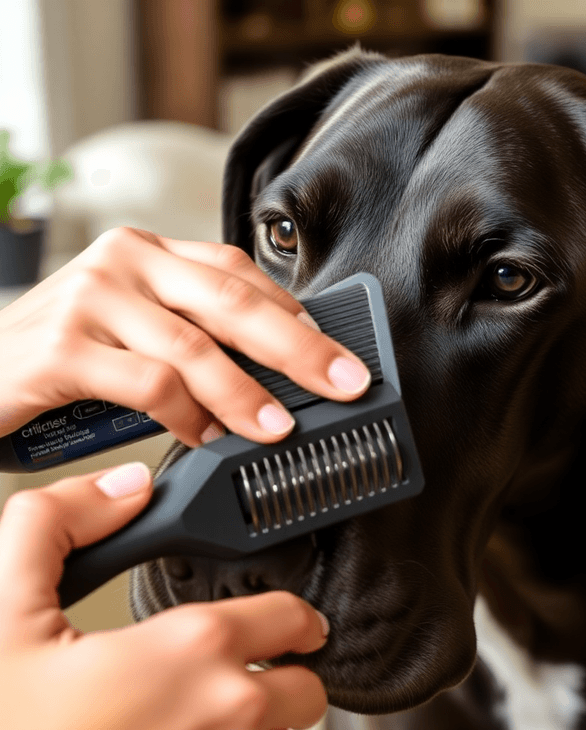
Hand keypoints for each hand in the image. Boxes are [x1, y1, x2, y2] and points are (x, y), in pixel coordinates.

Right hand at [0, 227, 369, 443]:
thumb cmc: (70, 354)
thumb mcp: (139, 330)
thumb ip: (197, 337)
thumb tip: (277, 375)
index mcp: (151, 254)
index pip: (239, 274)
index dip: (296, 315)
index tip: (339, 355)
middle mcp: (125, 262)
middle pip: (231, 301)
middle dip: (298, 348)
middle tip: (343, 383)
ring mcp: (91, 298)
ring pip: (193, 347)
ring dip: (245, 395)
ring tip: (277, 429)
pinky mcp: (62, 346)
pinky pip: (147, 385)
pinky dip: (187, 417)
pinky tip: (207, 438)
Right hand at [0, 462, 328, 729]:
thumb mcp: (2, 613)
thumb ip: (57, 524)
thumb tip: (122, 486)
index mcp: (192, 651)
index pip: (293, 617)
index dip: (291, 615)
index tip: (286, 622)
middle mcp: (230, 718)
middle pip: (305, 689)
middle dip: (282, 678)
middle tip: (237, 679)